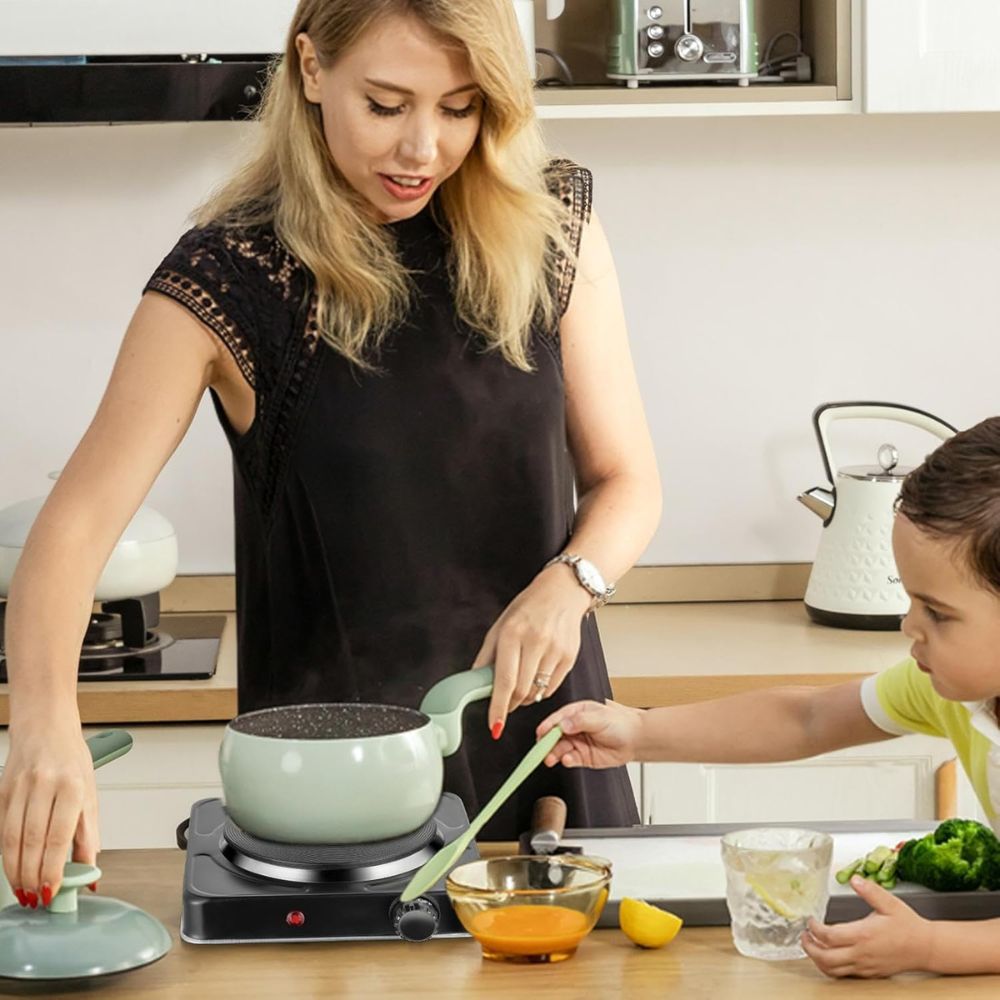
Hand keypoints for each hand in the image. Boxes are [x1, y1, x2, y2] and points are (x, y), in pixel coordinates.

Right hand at [0, 723, 99, 907]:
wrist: (45, 726)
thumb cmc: (71, 759)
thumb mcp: (90, 793)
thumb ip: (89, 834)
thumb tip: (89, 872)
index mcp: (72, 785)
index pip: (59, 836)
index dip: (53, 868)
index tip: (53, 891)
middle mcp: (44, 785)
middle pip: (32, 841)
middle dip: (32, 876)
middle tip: (36, 899)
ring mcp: (19, 787)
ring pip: (11, 838)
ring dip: (15, 871)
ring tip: (23, 891)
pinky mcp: (1, 791)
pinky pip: (1, 828)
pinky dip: (6, 853)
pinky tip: (12, 868)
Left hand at [473, 564, 592, 735]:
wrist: (563, 591)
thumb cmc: (530, 607)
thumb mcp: (501, 625)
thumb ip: (487, 655)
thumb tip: (476, 681)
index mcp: (513, 634)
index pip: (504, 680)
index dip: (498, 707)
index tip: (494, 725)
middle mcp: (535, 642)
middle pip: (521, 691)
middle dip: (510, 704)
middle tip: (504, 703)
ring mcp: (555, 650)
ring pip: (537, 692)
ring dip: (525, 698)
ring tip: (521, 686)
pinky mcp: (569, 657)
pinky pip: (552, 688)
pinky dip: (541, 691)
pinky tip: (536, 678)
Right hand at [536, 699, 643, 768]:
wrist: (636, 739)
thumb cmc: (620, 723)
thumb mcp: (599, 717)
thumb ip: (579, 720)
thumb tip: (563, 724)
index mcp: (576, 713)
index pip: (557, 719)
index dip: (547, 726)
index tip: (540, 733)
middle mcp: (574, 728)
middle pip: (555, 736)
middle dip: (547, 743)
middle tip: (542, 750)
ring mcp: (578, 743)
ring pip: (560, 749)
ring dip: (554, 754)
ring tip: (551, 758)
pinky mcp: (583, 757)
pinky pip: (570, 759)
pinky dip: (566, 761)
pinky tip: (567, 760)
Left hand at [801, 874, 932, 977]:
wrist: (926, 948)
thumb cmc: (908, 926)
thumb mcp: (890, 903)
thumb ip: (870, 891)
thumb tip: (855, 880)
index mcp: (864, 935)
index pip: (829, 936)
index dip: (814, 929)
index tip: (810, 920)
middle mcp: (862, 954)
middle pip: (826, 958)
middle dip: (809, 947)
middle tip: (803, 936)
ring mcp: (865, 966)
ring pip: (833, 970)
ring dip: (817, 959)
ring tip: (811, 946)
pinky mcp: (869, 973)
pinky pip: (844, 975)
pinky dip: (830, 967)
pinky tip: (828, 955)